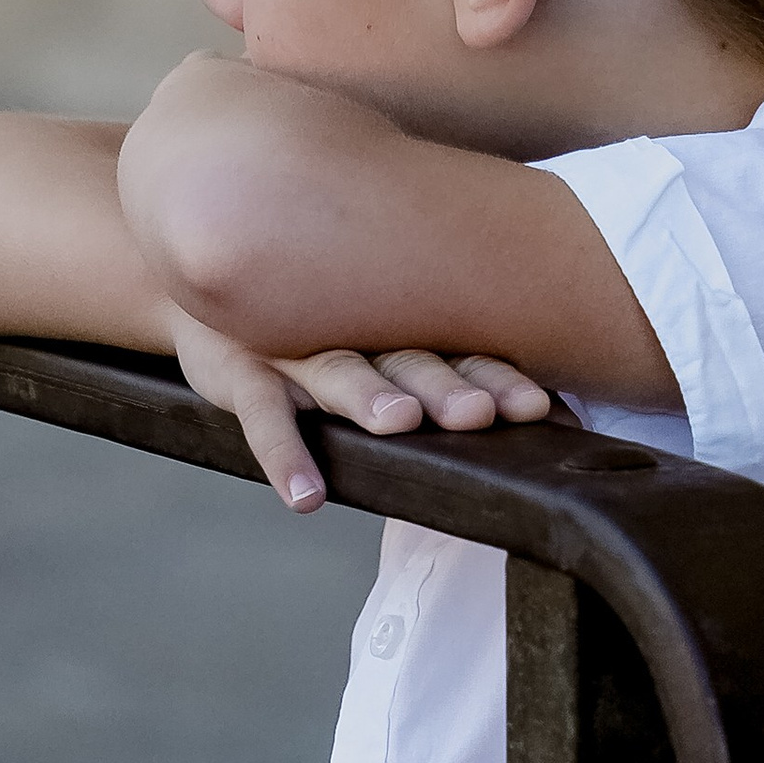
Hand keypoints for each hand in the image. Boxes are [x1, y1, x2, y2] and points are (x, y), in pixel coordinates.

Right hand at [167, 313, 553, 509]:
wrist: (211, 265)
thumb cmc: (317, 322)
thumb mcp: (376, 333)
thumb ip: (439, 364)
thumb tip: (551, 413)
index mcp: (398, 324)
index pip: (458, 349)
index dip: (497, 378)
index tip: (536, 409)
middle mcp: (353, 331)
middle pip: (407, 357)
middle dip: (445, 387)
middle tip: (477, 413)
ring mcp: (294, 348)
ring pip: (338, 371)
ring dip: (368, 397)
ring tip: (397, 422)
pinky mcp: (242, 369)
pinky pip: (263, 414)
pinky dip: (283, 454)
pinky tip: (304, 497)